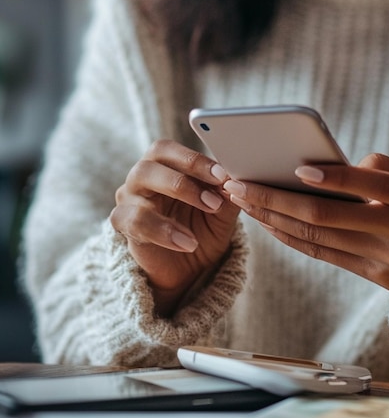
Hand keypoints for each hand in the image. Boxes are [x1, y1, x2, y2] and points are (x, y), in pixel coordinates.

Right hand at [110, 140, 238, 314]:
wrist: (189, 268)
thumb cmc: (203, 228)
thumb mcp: (222, 211)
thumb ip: (227, 193)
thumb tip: (235, 178)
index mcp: (164, 164)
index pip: (168, 149)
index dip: (194, 160)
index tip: (223, 175)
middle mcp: (142, 176)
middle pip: (151, 162)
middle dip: (186, 176)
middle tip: (215, 198)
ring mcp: (129, 198)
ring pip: (140, 182)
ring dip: (177, 196)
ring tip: (207, 214)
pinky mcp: (123, 223)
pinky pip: (135, 220)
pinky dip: (164, 231)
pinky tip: (188, 243)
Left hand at [223, 153, 388, 300]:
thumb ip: (383, 169)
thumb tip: (333, 168)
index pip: (370, 185)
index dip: (334, 177)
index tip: (297, 167)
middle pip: (328, 215)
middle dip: (277, 198)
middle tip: (239, 183)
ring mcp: (383, 258)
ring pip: (317, 236)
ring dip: (274, 218)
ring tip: (243, 201)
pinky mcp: (372, 275)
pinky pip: (324, 254)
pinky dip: (293, 238)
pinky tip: (268, 224)